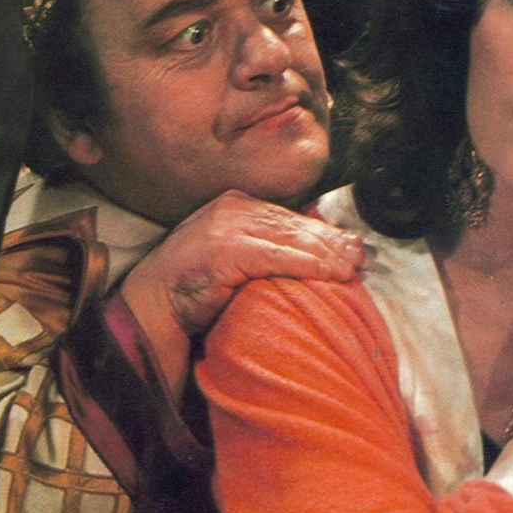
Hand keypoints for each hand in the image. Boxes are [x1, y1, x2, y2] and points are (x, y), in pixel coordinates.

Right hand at [120, 189, 363, 337]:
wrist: (151, 306)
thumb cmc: (198, 288)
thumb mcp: (238, 258)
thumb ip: (269, 249)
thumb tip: (319, 253)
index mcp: (237, 205)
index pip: (290, 218)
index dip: (325, 234)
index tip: (354, 249)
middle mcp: (233, 208)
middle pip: (295, 225)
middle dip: (331, 243)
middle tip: (361, 259)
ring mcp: (226, 225)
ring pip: (290, 239)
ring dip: (326, 255)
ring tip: (351, 269)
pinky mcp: (224, 248)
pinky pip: (276, 256)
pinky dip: (306, 265)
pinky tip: (328, 274)